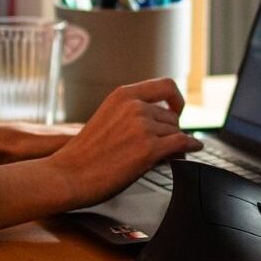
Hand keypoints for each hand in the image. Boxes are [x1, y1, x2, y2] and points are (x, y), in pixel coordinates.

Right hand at [0, 78, 201, 228]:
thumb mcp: (107, 116)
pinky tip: (191, 151)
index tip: (178, 110)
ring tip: (164, 157)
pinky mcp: (148, 149)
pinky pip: (182, 143)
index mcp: (123, 95)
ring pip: (176, 132)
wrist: (69, 174)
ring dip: (175, 145)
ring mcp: (142, 126)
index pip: (165, 85)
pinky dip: (191, 147)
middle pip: (172, 115)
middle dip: (171, 131)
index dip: (177, 99)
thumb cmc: (84, 153)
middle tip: (166, 145)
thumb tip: (161, 119)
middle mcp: (134, 106)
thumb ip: (130, 111)